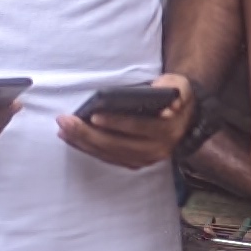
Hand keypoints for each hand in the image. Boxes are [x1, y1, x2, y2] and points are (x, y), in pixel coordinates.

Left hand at [59, 72, 195, 171]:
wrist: (186, 123)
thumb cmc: (177, 100)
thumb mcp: (182, 87)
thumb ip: (178, 89)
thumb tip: (172, 102)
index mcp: (166, 131)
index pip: (137, 127)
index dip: (115, 123)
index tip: (93, 116)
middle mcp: (155, 150)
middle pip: (116, 145)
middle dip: (88, 134)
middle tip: (66, 122)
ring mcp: (145, 159)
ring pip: (110, 154)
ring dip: (84, 144)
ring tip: (63, 131)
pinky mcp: (135, 163)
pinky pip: (109, 158)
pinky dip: (90, 150)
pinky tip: (74, 140)